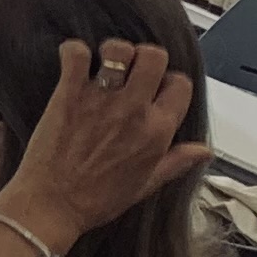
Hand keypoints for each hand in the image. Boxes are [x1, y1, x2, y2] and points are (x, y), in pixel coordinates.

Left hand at [0, 38, 207, 250]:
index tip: (155, 88)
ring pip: (120, 50)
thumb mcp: (145, 185)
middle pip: (155, 56)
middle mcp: (134, 111)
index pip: (181, 85)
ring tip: (102, 64)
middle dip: (144, 57)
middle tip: (130, 69)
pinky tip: (73, 63)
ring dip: (112, 51)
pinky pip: (76, 54)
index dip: (169, 81)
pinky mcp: (69, 95)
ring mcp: (101, 100)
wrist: (51, 206)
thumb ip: (176, 162)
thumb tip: (204, 151)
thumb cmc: (95, 199)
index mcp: (157, 132)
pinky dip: (73, 51)